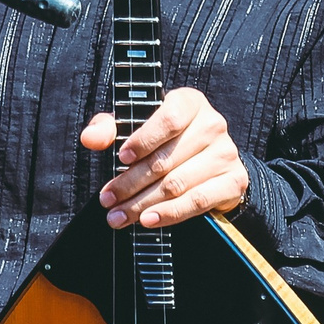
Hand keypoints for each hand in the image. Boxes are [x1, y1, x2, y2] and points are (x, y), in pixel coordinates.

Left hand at [82, 87, 247, 228]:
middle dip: (130, 182)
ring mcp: (226, 154)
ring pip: (177, 184)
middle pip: (166, 159)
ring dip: (143, 203)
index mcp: (190, 103)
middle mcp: (213, 125)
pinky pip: (197, 201)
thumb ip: (110, 128)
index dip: (143, 140)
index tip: (121, 158)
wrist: (211, 163)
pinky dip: (169, 214)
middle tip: (107, 198)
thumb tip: (90, 138)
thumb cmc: (167, 142)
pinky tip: (148, 220)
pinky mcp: (233, 181)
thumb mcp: (137, 127)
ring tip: (119, 215)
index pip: (169, 118)